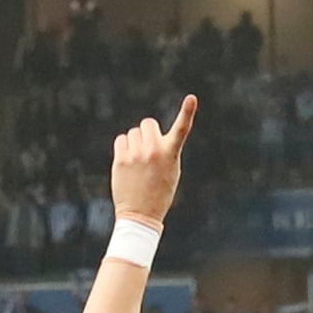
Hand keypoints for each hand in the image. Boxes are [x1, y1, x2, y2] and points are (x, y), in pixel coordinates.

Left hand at [111, 94, 198, 226]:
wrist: (141, 214)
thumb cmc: (160, 192)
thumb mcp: (171, 171)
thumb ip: (164, 150)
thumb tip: (148, 133)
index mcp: (171, 155)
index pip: (181, 130)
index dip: (188, 112)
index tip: (192, 98)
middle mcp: (153, 151)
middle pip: (148, 123)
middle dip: (148, 132)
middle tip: (149, 150)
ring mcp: (136, 154)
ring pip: (133, 132)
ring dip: (135, 142)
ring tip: (139, 161)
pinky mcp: (120, 159)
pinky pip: (121, 140)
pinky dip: (124, 147)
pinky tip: (128, 162)